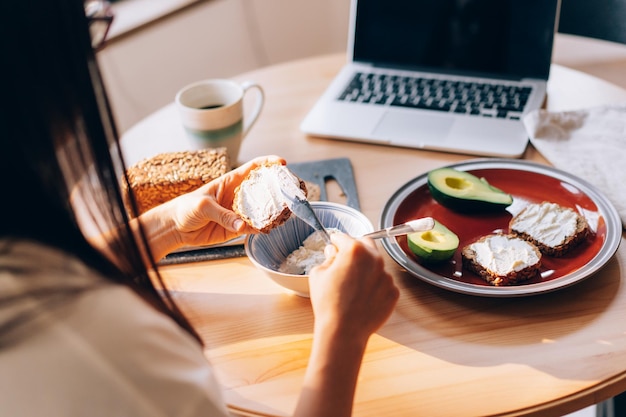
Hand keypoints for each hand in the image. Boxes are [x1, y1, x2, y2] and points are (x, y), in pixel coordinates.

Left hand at [155, 155, 284, 248]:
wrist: (176, 227)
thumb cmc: (186, 208)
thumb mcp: (203, 206)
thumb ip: (223, 215)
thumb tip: (242, 225)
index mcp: (230, 182)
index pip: (252, 168)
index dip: (268, 163)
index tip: (282, 163)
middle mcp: (238, 195)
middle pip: (262, 189)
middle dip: (277, 188)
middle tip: (291, 191)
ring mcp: (239, 211)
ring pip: (261, 210)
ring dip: (273, 211)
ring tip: (286, 211)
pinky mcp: (237, 228)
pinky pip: (253, 227)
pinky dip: (262, 228)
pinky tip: (270, 228)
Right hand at [308, 233, 398, 342]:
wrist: (343, 331)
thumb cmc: (328, 303)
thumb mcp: (318, 274)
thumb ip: (328, 257)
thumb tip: (334, 253)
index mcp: (354, 250)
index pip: (344, 238)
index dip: (335, 242)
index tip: (334, 245)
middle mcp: (375, 258)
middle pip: (366, 244)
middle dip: (355, 249)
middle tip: (345, 261)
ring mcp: (386, 275)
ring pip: (376, 264)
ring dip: (366, 268)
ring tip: (353, 286)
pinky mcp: (393, 291)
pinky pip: (383, 282)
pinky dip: (375, 286)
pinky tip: (362, 297)